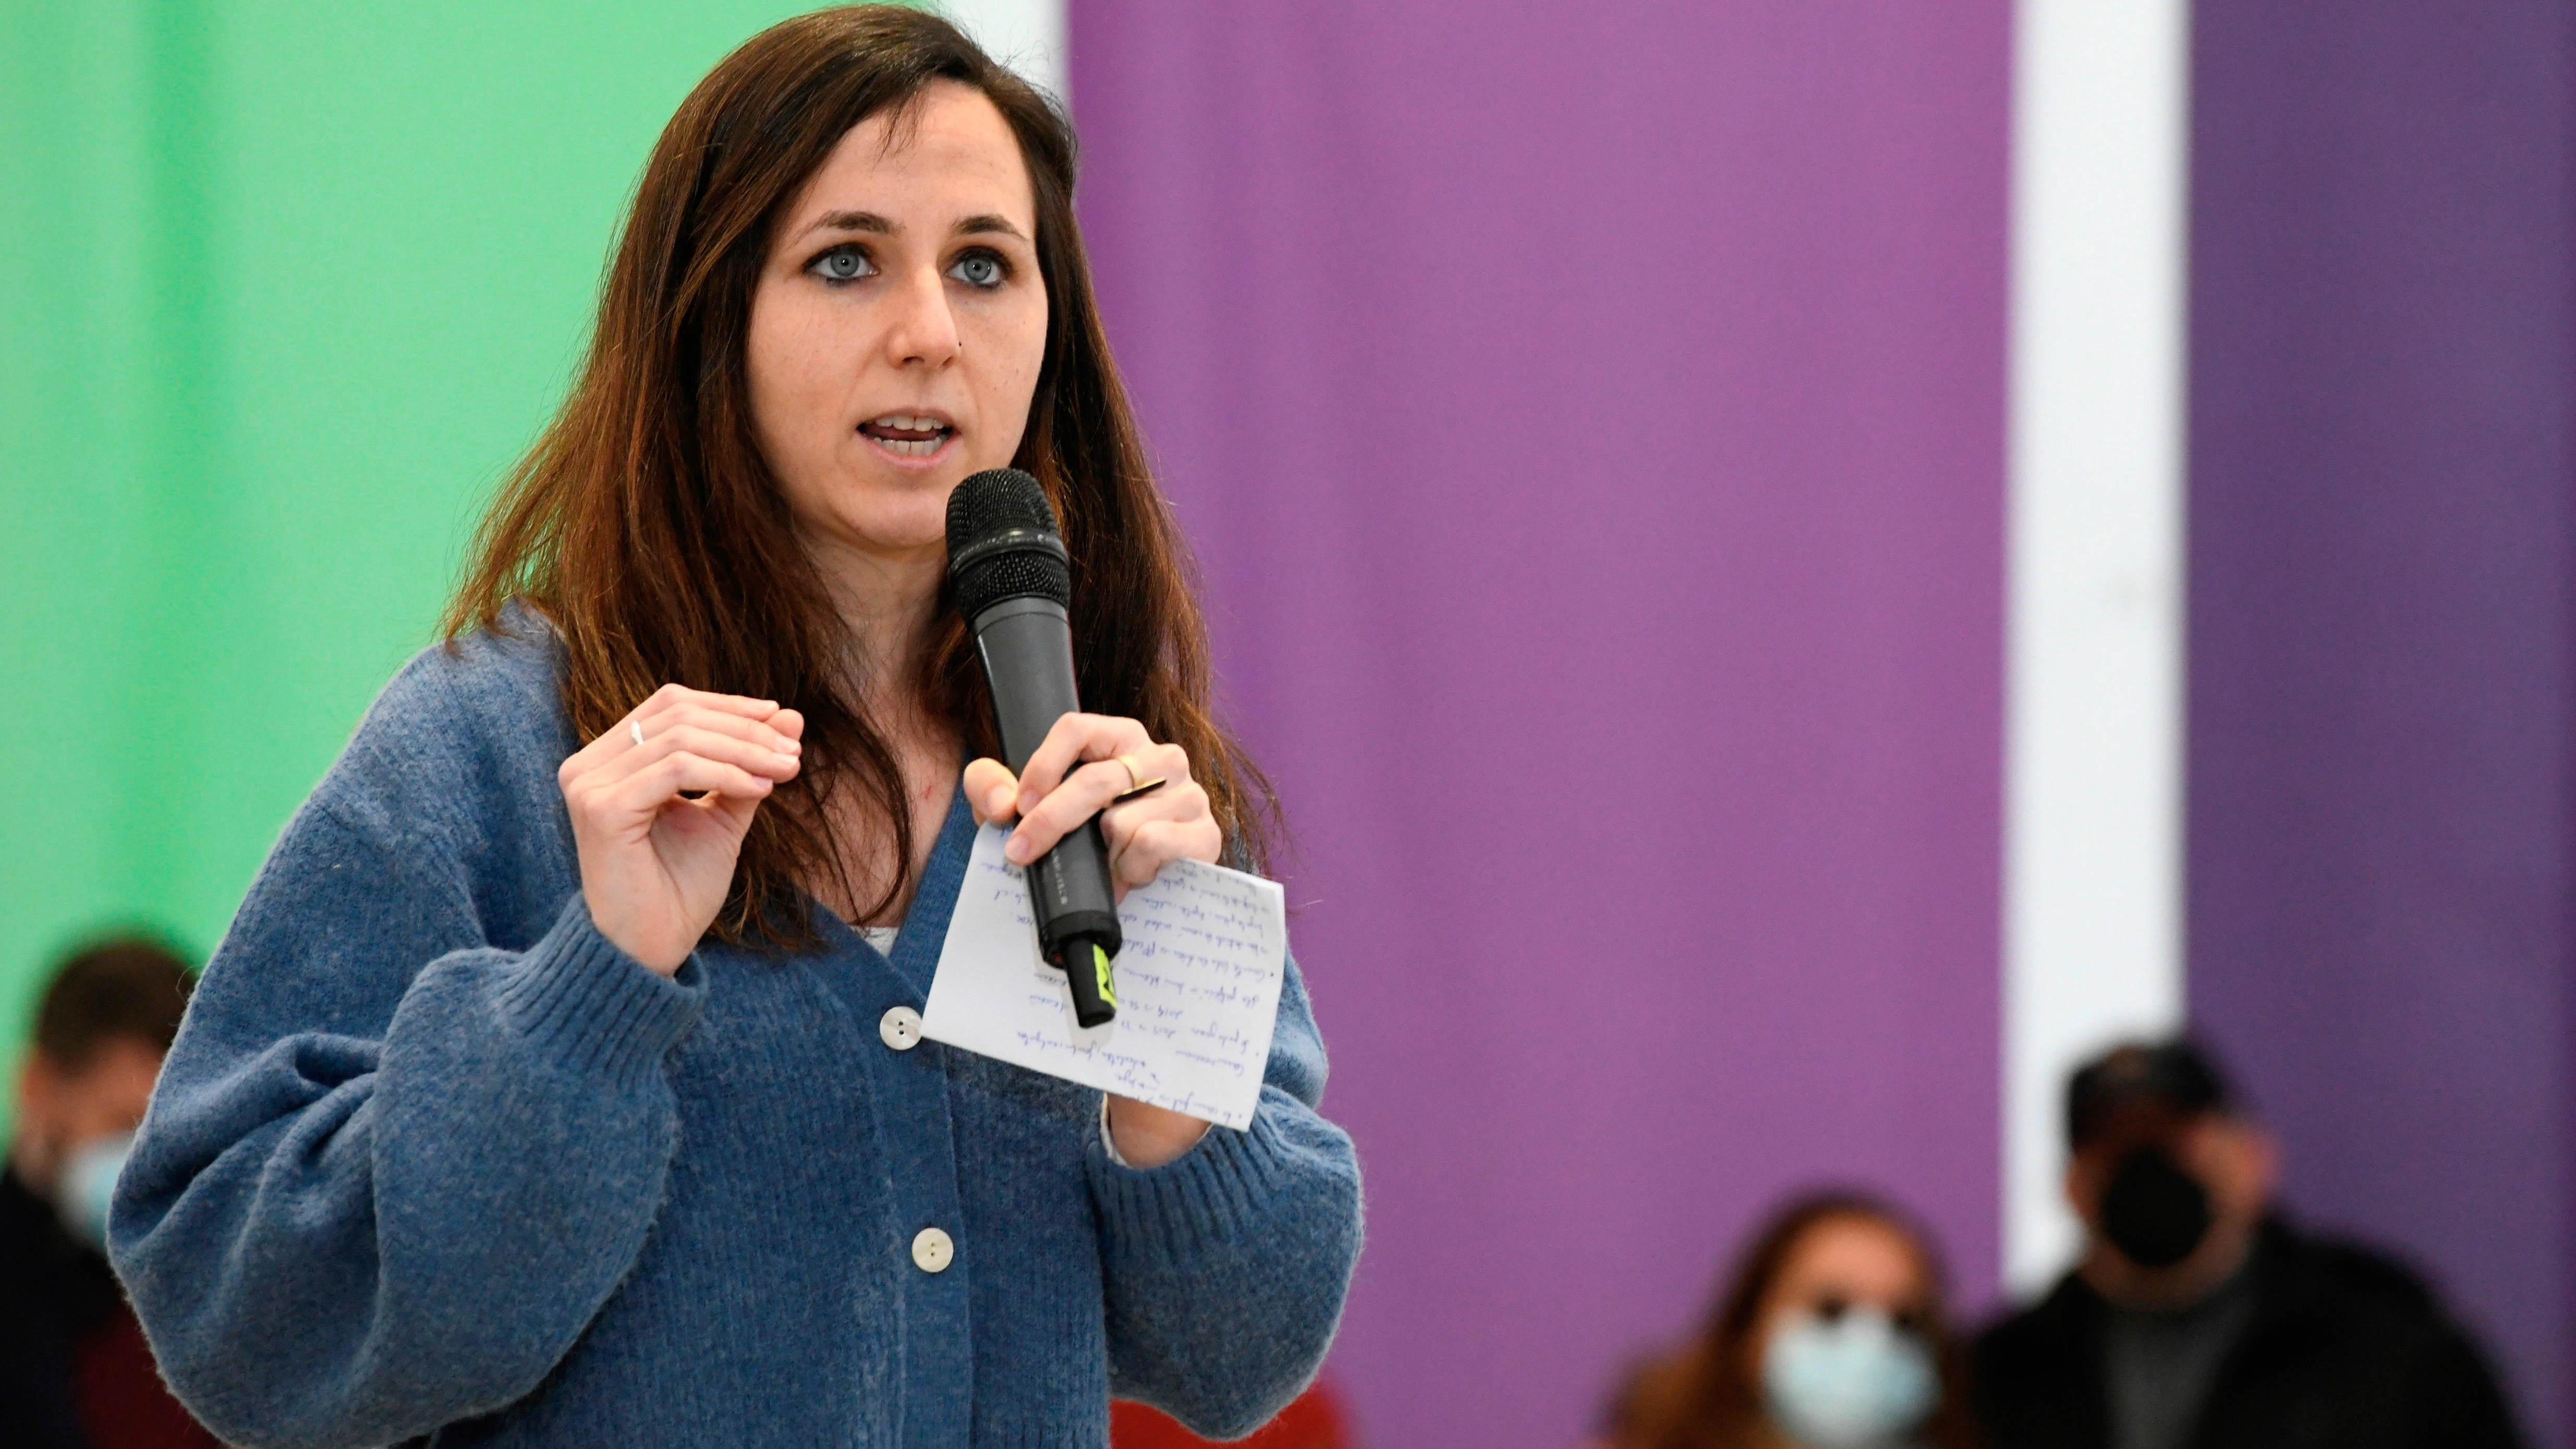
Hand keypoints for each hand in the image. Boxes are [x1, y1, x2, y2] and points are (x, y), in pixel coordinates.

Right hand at [558, 684, 804, 974]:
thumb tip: (790, 715)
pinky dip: (726, 773)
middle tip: (792, 753)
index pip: (670, 705)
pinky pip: (677, 769)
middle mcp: (588, 766)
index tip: (782, 723)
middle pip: (677, 714)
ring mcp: (590, 785)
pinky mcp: (603, 809)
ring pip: (681, 738)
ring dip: (744, 750)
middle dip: (745, 729)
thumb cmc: (679, 888)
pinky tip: (759, 789)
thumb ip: (747, 764)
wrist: (652, 949)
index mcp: (608, 760)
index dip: (729, 706)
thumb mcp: (722, 815)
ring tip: (785, 770)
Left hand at [962, 713, 1220, 900]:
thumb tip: (1001, 804)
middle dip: (1051, 820)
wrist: (1153, 881)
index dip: (1042, 765)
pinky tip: (1130, 873)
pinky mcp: (1205, 833)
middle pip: (1096, 780)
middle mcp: (1161, 757)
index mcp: (1120, 737)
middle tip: (1022, 851)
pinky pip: (1153, 846)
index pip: (1076, 729)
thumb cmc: (1090, 836)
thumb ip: (994, 790)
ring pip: (1123, 823)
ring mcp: (1189, 793)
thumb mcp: (1034, 808)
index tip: (1019, 805)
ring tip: (1104, 863)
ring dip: (1102, 855)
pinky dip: (1131, 869)